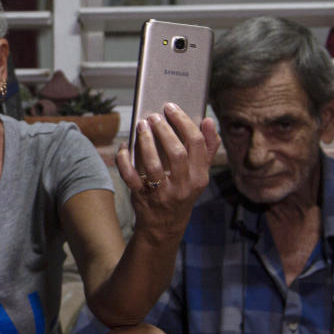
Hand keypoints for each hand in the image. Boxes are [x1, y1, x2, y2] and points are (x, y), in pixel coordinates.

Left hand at [116, 103, 219, 241]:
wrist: (165, 225)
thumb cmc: (183, 191)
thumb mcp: (199, 174)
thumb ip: (207, 148)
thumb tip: (208, 121)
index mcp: (199, 177)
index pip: (197, 144)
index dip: (184, 122)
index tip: (172, 108)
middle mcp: (183, 186)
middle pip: (176, 152)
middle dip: (164, 130)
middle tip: (154, 116)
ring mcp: (162, 193)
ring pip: (153, 164)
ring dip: (146, 141)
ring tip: (142, 125)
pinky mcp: (142, 197)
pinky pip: (130, 176)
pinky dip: (124, 159)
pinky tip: (125, 147)